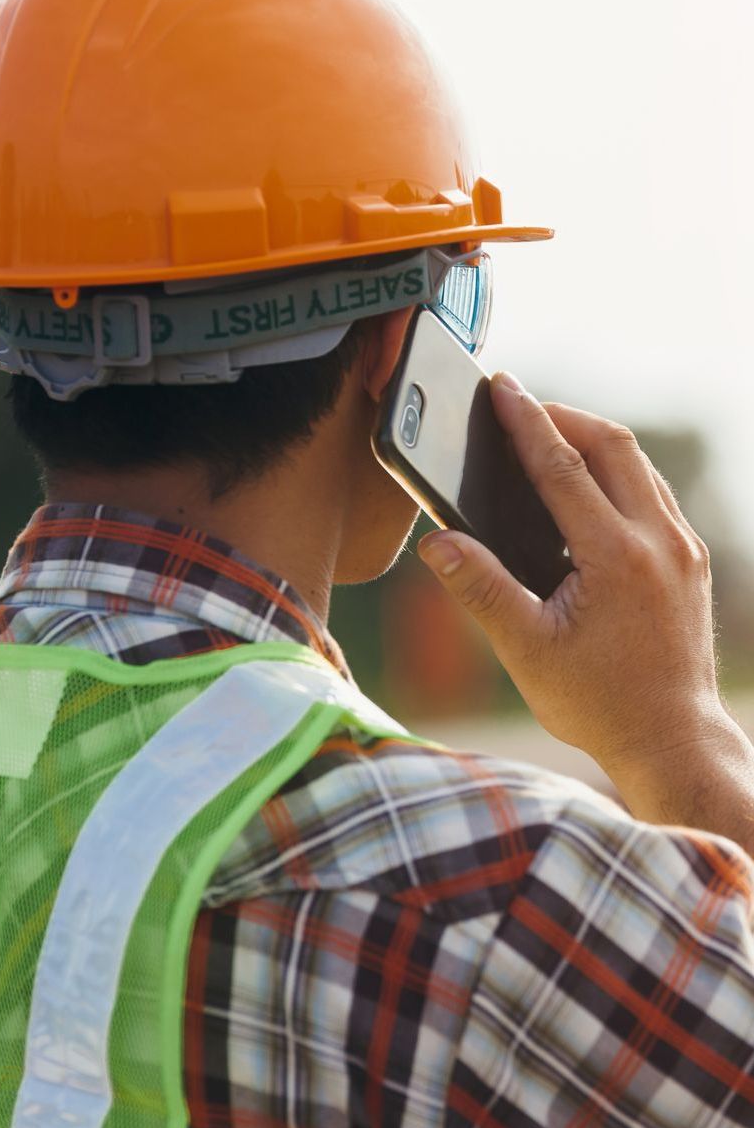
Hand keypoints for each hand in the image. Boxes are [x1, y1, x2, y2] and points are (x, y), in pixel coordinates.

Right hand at [416, 373, 728, 777]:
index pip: (564, 466)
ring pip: (639, 465)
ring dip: (592, 441)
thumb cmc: (598, 702)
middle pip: (613, 445)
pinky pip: (654, 492)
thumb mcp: (527, 650)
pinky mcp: (691, 560)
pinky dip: (616, 472)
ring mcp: (684, 549)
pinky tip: (586, 488)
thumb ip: (481, 589)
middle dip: (562, 417)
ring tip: (546, 438)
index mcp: (617, 557)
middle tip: (518, 408)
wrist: (673, 741)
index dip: (526, 421)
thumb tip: (436, 542)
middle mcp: (660, 541)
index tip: (501, 386)